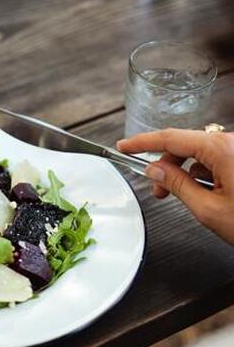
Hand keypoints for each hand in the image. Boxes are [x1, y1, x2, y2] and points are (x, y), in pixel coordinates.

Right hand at [117, 128, 233, 243]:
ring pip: (201, 153)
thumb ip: (176, 185)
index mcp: (221, 149)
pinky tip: (206, 194)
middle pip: (185, 145)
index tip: (124, 146)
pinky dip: (204, 173)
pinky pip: (218, 158)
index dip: (142, 143)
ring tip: (183, 198)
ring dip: (185, 172)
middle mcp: (233, 142)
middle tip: (155, 191)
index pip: (170, 138)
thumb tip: (155, 171)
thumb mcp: (208, 208)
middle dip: (165, 166)